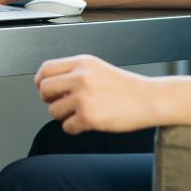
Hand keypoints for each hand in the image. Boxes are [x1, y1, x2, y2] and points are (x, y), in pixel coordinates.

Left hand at [35, 55, 158, 133]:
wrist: (149, 99)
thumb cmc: (125, 87)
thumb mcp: (97, 68)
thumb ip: (74, 72)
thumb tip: (48, 83)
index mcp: (82, 62)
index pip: (46, 68)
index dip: (41, 80)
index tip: (45, 88)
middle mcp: (80, 77)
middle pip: (44, 89)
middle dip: (49, 99)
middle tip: (61, 102)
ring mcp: (83, 97)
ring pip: (53, 111)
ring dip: (63, 115)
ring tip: (80, 112)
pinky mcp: (88, 117)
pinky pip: (66, 127)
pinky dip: (75, 128)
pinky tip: (88, 122)